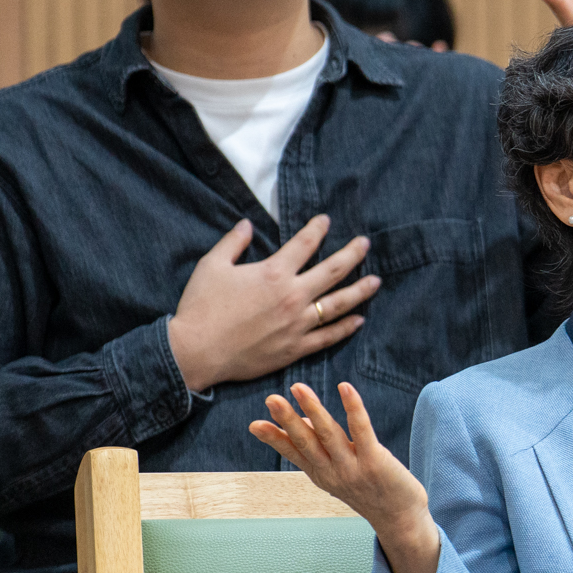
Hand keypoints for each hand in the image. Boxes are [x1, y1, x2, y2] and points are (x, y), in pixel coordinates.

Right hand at [169, 217, 377, 393]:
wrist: (195, 352)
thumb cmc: (200, 307)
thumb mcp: (212, 265)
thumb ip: (233, 242)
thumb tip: (246, 223)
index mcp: (274, 273)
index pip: (304, 244)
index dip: (317, 229)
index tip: (326, 220)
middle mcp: (292, 297)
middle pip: (333, 271)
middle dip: (353, 254)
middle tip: (366, 244)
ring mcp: (297, 324)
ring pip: (339, 304)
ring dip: (360, 291)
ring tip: (376, 281)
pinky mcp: (295, 348)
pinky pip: (328, 337)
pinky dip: (346, 328)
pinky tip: (359, 320)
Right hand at [250, 382, 444, 572]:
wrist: (399, 519)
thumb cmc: (369, 490)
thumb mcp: (338, 471)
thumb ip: (320, 448)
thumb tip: (304, 418)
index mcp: (321, 474)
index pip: (294, 453)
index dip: (274, 439)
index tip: (254, 424)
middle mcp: (332, 472)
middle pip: (306, 442)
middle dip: (287, 420)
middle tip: (271, 399)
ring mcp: (352, 467)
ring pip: (328, 434)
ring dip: (313, 409)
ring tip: (298, 388)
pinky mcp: (375, 461)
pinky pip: (361, 430)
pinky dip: (352, 408)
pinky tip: (345, 387)